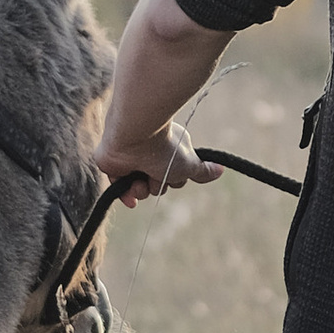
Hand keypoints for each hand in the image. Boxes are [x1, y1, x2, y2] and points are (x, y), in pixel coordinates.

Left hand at [94, 122, 221, 205]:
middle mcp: (149, 155)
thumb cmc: (165, 148)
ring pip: (139, 189)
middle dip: (158, 186)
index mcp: (168, 150)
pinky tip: (130, 198)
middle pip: (157, 185)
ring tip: (140, 179)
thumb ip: (203, 171)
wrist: (137, 134)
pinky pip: (120, 189)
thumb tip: (221, 170)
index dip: (174, 180)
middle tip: (156, 174)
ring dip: (142, 190)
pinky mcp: (112, 165)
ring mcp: (130, 160)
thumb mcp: (190, 165)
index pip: (173, 177)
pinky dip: (126, 194)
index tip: (174, 173)